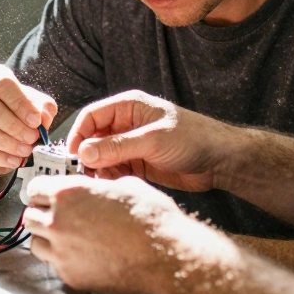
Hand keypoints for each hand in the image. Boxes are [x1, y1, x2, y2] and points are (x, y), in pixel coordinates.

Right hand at [0, 63, 56, 171]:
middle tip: (32, 139)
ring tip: (25, 151)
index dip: (19, 102)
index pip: (1, 82)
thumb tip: (42, 118)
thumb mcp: (37, 105)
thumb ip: (43, 107)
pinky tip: (14, 160)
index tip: (35, 121)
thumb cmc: (20, 111)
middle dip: (12, 125)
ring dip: (4, 142)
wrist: (0, 128)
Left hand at [24, 175, 195, 293]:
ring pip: (36, 243)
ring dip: (47, 239)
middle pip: (29, 217)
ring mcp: (62, 253)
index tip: (46, 194)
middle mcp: (58, 223)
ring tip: (66, 237)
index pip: (35, 189)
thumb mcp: (126, 185)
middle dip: (40, 214)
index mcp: (68, 194)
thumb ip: (99, 188)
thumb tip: (97, 190)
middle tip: (54, 215)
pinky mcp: (71, 277)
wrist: (166, 256)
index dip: (42, 190)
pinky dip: (63, 260)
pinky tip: (81, 256)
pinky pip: (55, 266)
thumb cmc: (151, 218)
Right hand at [66, 91, 225, 191]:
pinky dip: (111, 179)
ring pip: (102, 157)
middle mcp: (126, 125)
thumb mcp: (153, 139)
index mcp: (128, 107)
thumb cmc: (194, 137)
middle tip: (84, 174)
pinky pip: (115, 170)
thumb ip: (118, 146)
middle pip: (93, 139)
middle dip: (87, 156)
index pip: (91, 117)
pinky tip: (114, 186)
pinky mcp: (138, 163)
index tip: (72, 155)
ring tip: (100, 183)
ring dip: (99, 170)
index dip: (78, 135)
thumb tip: (85, 152)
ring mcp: (131, 145)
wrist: (220, 160)